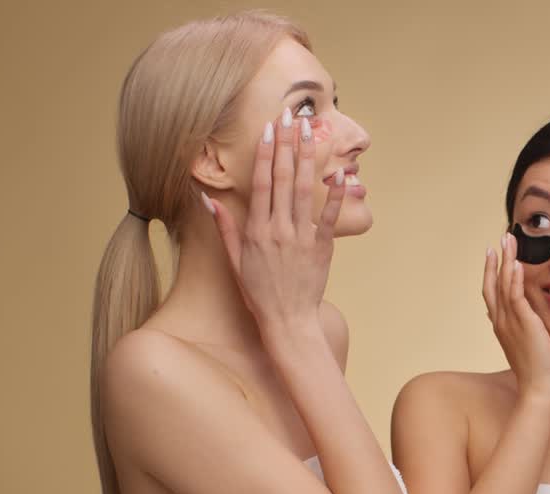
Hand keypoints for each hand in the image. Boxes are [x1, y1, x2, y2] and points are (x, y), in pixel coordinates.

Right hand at [204, 108, 345, 337]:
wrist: (287, 320)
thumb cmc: (258, 292)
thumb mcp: (233, 260)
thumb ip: (224, 227)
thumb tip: (207, 198)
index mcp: (255, 230)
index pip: (262, 182)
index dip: (266, 152)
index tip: (269, 128)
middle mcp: (278, 229)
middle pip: (284, 178)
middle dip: (287, 144)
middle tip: (292, 116)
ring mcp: (301, 237)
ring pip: (306, 190)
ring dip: (308, 158)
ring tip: (311, 131)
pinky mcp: (322, 247)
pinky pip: (329, 216)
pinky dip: (336, 194)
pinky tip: (341, 172)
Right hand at [483, 233, 549, 398]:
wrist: (539, 387)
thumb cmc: (536, 369)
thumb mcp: (524, 344)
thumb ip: (519, 327)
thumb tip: (520, 318)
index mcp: (500, 324)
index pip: (492, 291)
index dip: (491, 270)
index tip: (493, 252)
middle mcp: (500, 320)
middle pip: (493, 283)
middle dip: (496, 259)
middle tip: (500, 237)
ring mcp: (509, 321)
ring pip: (503, 284)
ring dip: (505, 260)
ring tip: (508, 240)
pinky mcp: (524, 323)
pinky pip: (516, 296)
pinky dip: (514, 278)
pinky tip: (516, 263)